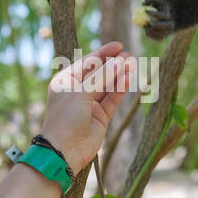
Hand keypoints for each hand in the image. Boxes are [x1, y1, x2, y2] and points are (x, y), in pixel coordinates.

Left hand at [40, 41, 136, 174]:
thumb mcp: (81, 92)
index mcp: (66, 81)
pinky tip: (128, 79)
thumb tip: (119, 61)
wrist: (64, 151)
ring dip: (119, 76)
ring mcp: (90, 104)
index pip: (87, 63)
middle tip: (130, 56)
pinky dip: (120, 89)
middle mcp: (77, 91)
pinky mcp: (100, 116)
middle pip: (99, 73)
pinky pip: (112, 99)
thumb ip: (102, 76)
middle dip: (114, 64)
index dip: (103, 54)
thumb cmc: (65, 118)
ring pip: (108, 86)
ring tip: (133, 64)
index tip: (118, 46)